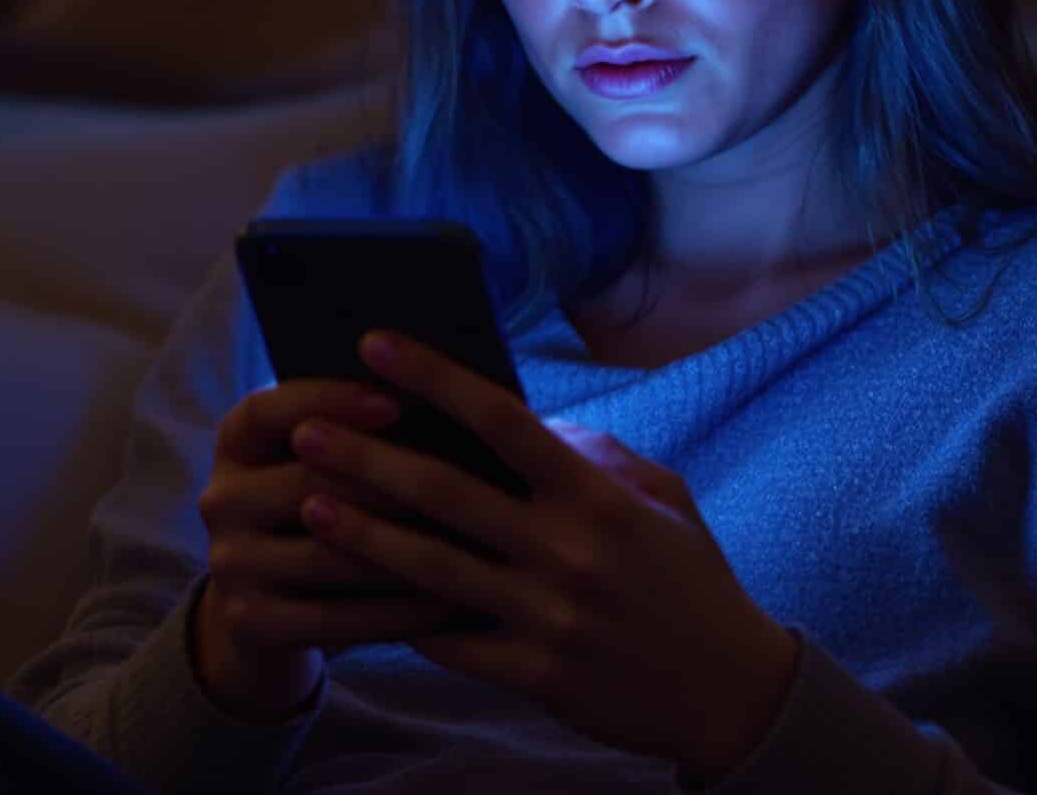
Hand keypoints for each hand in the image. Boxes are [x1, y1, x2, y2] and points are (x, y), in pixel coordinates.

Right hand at [193, 378, 472, 720]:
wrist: (268, 612)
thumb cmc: (323, 512)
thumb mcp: (322, 465)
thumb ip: (362, 433)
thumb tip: (446, 402)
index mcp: (236, 443)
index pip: (272, 408)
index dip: (330, 399)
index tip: (398, 401)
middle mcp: (220, 498)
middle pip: (306, 481)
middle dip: (388, 483)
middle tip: (463, 487)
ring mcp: (230, 564)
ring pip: (328, 555)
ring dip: (404, 552)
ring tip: (469, 547)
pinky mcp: (250, 622)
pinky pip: (334, 617)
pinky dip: (396, 612)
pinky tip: (448, 604)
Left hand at [287, 331, 802, 781]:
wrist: (730, 692)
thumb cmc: (691, 580)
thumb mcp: (663, 500)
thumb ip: (598, 456)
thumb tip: (537, 424)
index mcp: (597, 496)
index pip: (501, 419)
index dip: (433, 377)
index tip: (376, 344)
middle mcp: (567, 551)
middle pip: (446, 493)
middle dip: (368, 458)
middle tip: (306, 431)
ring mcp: (547, 617)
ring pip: (431, 569)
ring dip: (363, 535)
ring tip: (307, 507)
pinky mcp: (535, 674)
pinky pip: (450, 642)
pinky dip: (401, 617)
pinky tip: (352, 594)